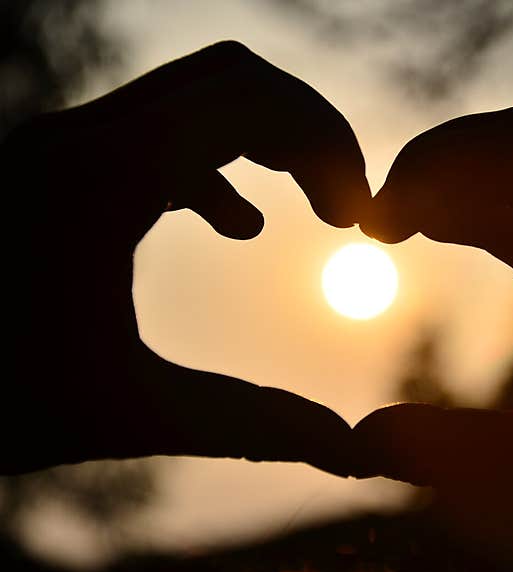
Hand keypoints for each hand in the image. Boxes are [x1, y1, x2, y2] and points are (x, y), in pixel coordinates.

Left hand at [1, 42, 368, 473]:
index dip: (327, 145)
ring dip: (270, 144)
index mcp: (104, 175)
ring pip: (198, 98)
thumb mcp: (129, 413)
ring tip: (319, 209)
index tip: (361, 218)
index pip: (251, 98)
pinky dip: (220, 165)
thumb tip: (356, 454)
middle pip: (234, 81)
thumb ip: (253, 427)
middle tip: (350, 208)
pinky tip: (239, 227)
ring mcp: (63, 146)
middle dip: (310, 135)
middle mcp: (80, 138)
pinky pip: (161, 134)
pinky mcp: (56, 169)